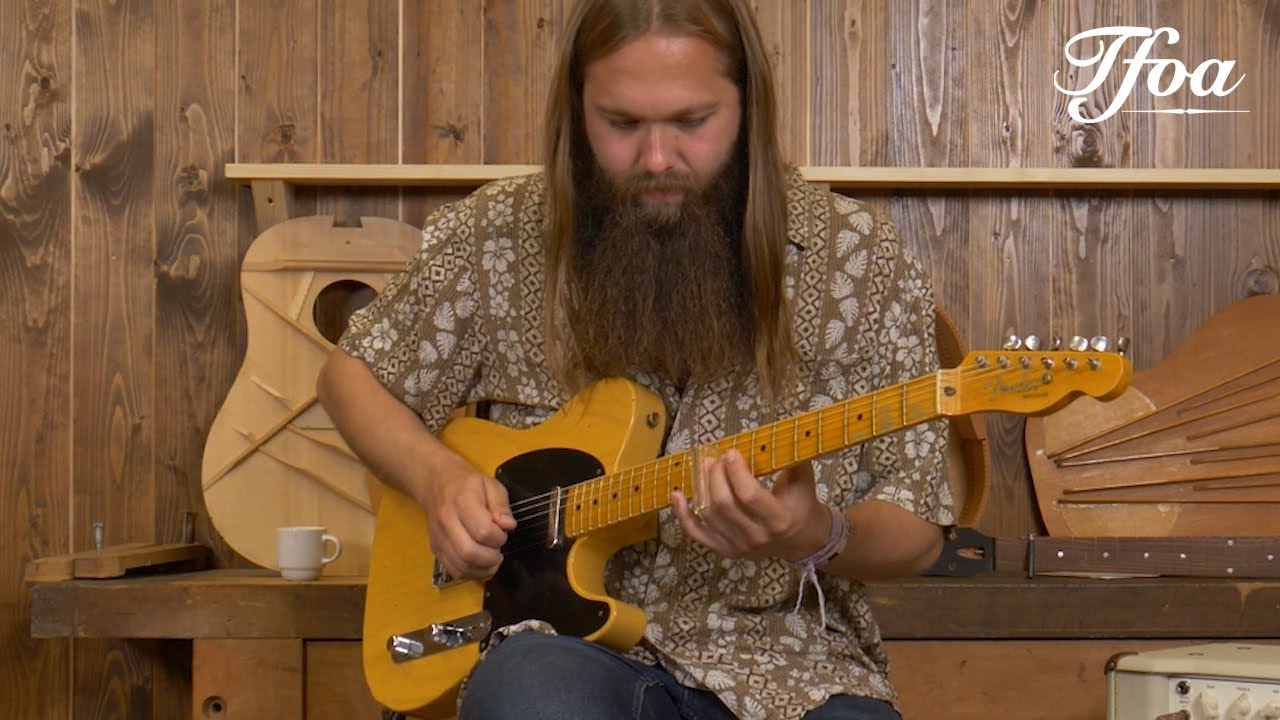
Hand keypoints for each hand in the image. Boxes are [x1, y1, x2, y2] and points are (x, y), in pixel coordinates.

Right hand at [418, 454, 516, 579]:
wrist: (437, 483)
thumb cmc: (467, 484)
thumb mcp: (491, 485)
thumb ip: (501, 506)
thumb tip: (508, 526)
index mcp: (463, 502)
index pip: (483, 531)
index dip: (499, 538)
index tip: (503, 533)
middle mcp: (447, 521)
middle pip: (469, 553)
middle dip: (491, 558)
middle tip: (498, 550)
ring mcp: (439, 537)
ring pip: (461, 566)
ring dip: (482, 568)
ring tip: (492, 558)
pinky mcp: (436, 549)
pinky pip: (453, 571)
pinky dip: (471, 573)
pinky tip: (480, 564)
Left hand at [670, 449, 830, 561]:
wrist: (803, 539)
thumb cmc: (802, 504)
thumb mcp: (804, 479)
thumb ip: (791, 455)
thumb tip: (780, 427)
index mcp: (779, 520)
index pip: (749, 496)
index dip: (736, 472)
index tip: (731, 452)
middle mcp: (757, 537)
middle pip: (724, 504)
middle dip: (715, 475)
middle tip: (716, 457)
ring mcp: (739, 546)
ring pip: (708, 515)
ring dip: (701, 487)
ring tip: (704, 466)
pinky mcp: (725, 550)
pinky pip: (697, 534)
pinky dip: (682, 514)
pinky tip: (677, 495)